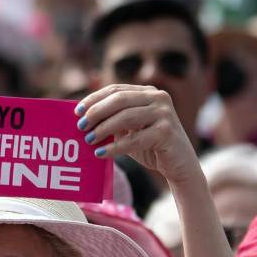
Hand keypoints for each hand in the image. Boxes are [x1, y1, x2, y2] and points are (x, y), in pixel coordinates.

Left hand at [75, 84, 199, 185]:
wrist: (179, 166)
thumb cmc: (150, 146)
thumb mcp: (130, 129)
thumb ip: (113, 120)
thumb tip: (83, 118)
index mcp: (148, 92)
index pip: (116, 90)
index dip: (95, 99)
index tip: (77, 112)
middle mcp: (158, 98)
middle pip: (120, 100)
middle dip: (97, 112)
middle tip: (81, 126)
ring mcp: (165, 113)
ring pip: (126, 118)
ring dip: (104, 129)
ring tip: (89, 140)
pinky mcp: (167, 131)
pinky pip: (135, 139)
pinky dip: (116, 147)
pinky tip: (101, 153)